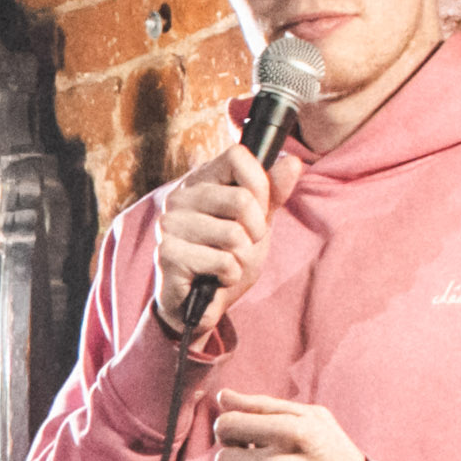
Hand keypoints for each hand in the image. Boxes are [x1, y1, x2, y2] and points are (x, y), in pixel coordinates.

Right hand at [141, 136, 276, 356]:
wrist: (199, 304)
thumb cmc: (226, 257)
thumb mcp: (256, 222)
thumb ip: (273, 193)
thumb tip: (293, 161)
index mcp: (200, 181)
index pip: (237, 156)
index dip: (260, 184)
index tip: (259, 210)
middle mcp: (179, 197)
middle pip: (241, 199)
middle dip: (256, 230)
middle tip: (242, 246)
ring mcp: (170, 225)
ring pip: (233, 234)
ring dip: (242, 258)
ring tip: (227, 263)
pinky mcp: (167, 254)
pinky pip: (222, 261)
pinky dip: (230, 275)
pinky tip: (215, 278)